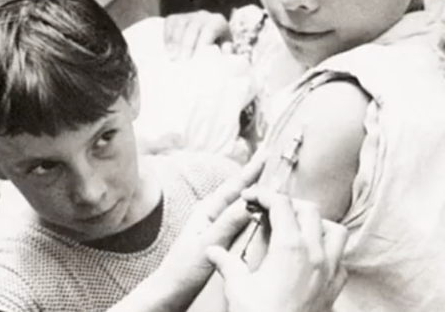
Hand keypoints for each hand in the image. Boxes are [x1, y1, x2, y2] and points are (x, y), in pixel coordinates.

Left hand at [156, 149, 266, 291]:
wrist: (170, 291)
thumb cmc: (183, 270)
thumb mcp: (207, 245)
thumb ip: (227, 224)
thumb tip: (249, 203)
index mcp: (207, 211)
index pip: (235, 186)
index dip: (252, 169)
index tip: (267, 152)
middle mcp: (211, 214)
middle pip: (239, 190)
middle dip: (256, 174)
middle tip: (273, 159)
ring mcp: (215, 225)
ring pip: (241, 203)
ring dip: (255, 191)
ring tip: (272, 179)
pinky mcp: (219, 238)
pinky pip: (241, 219)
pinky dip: (253, 210)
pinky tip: (261, 211)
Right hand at [164, 10, 230, 59]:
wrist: (209, 38)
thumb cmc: (218, 47)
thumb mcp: (226, 48)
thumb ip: (227, 52)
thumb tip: (225, 53)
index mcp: (218, 22)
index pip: (209, 30)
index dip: (202, 42)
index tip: (197, 55)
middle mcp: (203, 16)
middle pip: (193, 27)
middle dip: (187, 44)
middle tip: (182, 59)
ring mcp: (189, 15)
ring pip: (180, 24)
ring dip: (175, 40)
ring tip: (171, 56)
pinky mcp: (176, 17)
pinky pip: (170, 23)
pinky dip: (167, 35)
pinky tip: (166, 48)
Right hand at [206, 189, 347, 311]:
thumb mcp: (238, 289)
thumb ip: (227, 264)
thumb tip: (212, 251)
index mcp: (290, 248)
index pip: (281, 204)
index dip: (264, 194)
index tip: (251, 197)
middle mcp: (315, 254)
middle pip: (310, 210)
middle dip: (289, 204)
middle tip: (269, 211)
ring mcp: (329, 271)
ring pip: (334, 231)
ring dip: (317, 225)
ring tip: (296, 230)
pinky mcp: (335, 289)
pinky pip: (341, 260)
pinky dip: (329, 253)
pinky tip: (312, 260)